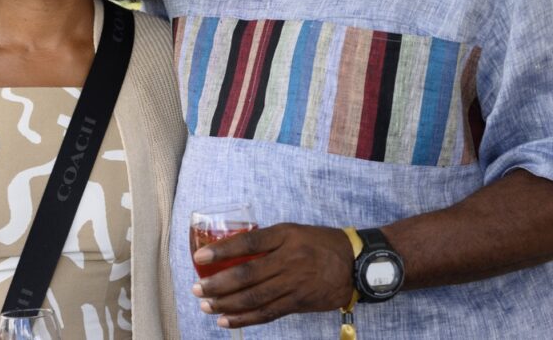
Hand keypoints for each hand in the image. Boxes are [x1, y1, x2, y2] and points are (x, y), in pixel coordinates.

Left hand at [192, 223, 354, 328]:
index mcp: (286, 236)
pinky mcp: (298, 302)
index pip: (249, 242)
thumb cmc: (321, 243)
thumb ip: (268, 241)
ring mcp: (294, 283)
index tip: (199, 257)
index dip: (222, 251)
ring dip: (226, 304)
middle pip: (247, 274)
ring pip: (254, 297)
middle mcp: (289, 259)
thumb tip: (234, 252)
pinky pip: (267, 313)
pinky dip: (244, 318)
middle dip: (218, 284)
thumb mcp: (295, 231)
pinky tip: (226, 320)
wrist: (355, 264)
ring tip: (205, 305)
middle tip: (197, 288)